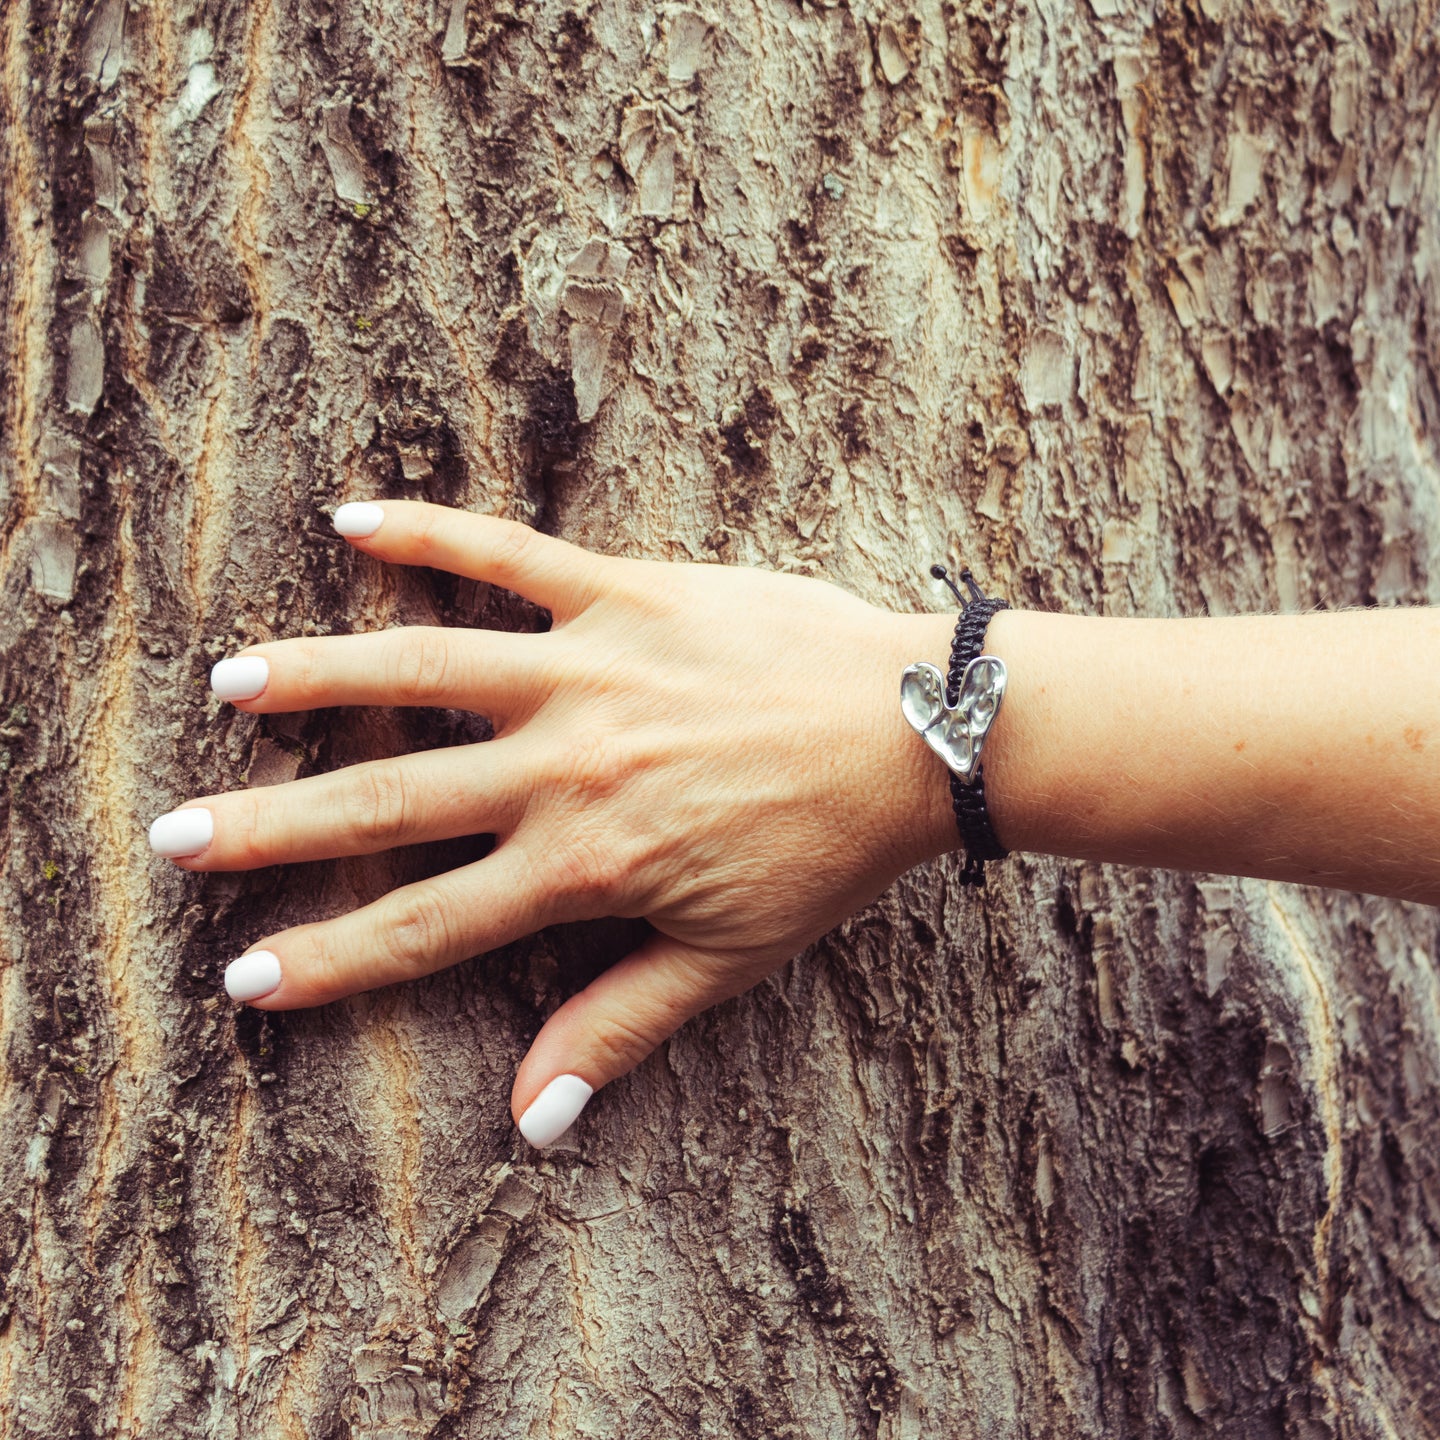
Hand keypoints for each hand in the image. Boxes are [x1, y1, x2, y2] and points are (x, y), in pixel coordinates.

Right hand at [148, 501, 957, 1143]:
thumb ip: (622, 1025)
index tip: (246, 974)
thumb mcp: (729, 957)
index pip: (429, 923)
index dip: (331, 957)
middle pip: (390, 798)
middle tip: (176, 838)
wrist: (916, 731)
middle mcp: (567, 766)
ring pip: (423, 667)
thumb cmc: (827, 851)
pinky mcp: (627, 593)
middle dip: (274, 827)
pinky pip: (511, 554)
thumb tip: (533, 1120)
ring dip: (320, 675)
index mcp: (588, 863)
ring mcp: (591, 671)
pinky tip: (352, 519)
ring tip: (233, 682)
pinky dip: (431, 532)